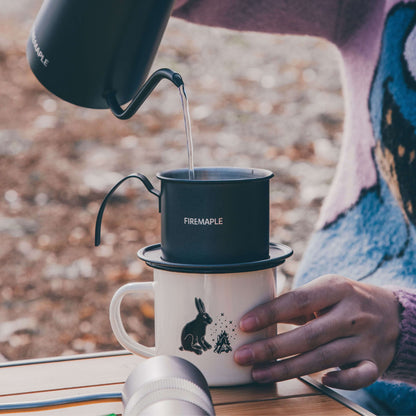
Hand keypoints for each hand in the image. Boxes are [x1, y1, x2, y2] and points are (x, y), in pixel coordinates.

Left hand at [234, 275, 400, 389]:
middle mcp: (352, 314)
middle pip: (308, 335)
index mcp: (336, 288)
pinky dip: (341, 381)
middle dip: (271, 348)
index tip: (244, 324)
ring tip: (258, 373)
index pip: (298, 300)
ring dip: (287, 369)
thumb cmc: (347, 299)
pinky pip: (359, 377)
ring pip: (324, 359)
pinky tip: (321, 381)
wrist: (393, 312)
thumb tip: (258, 316)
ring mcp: (365, 339)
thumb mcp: (326, 289)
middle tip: (243, 355)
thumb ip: (297, 301)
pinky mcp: (375, 361)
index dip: (269, 313)